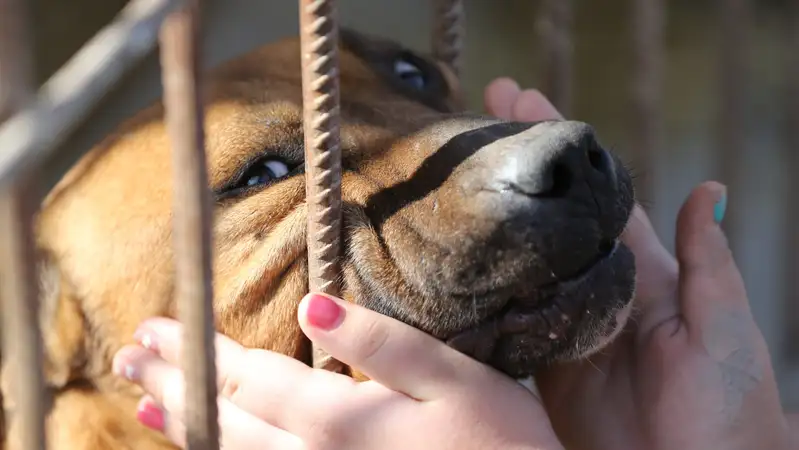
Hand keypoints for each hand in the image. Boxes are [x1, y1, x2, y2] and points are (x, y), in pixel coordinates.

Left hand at [112, 293, 564, 449]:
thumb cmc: (500, 443)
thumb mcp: (456, 380)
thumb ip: (384, 345)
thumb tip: (313, 307)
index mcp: (337, 421)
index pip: (246, 378)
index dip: (197, 350)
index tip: (153, 326)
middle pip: (225, 420)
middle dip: (173, 384)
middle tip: (129, 355)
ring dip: (185, 427)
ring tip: (144, 405)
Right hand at [483, 77, 792, 449]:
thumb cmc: (727, 407)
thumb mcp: (722, 327)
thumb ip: (706, 265)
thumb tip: (709, 191)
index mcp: (641, 274)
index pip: (595, 197)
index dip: (560, 147)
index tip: (520, 99)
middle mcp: (595, 292)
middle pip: (546, 221)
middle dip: (511, 169)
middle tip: (470, 122)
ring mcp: (564, 329)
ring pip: (519, 265)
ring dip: (486, 225)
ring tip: (447, 183)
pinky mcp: (542, 370)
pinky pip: (505, 325)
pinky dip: (478, 296)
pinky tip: (447, 270)